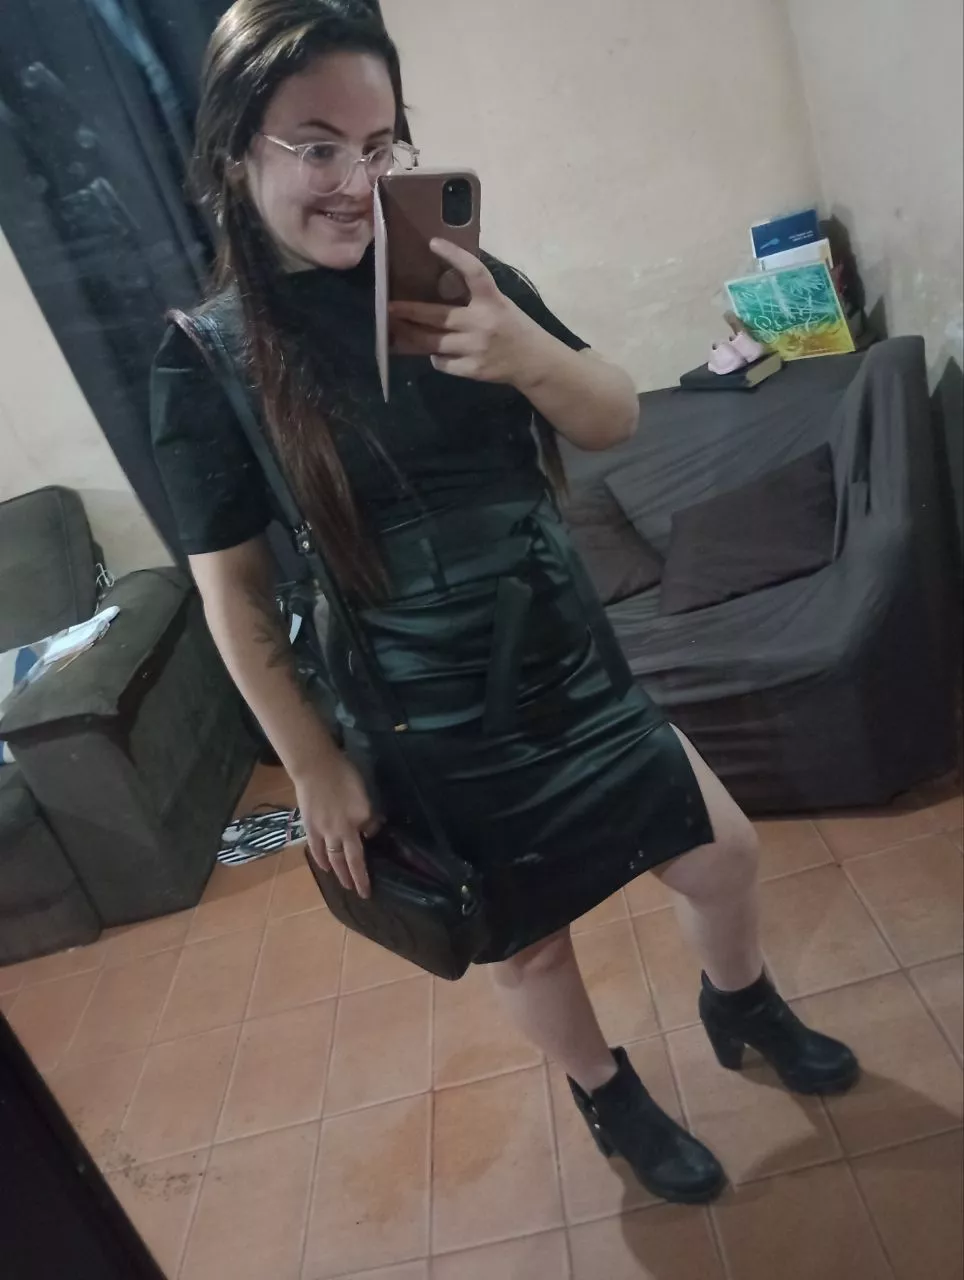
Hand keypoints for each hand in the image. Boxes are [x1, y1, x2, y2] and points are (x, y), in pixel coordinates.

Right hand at [295, 750, 380, 897]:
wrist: (315, 768)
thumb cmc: (344, 775)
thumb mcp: (364, 794)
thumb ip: (368, 815)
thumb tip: (370, 831)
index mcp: (358, 821)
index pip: (365, 848)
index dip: (367, 865)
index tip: (372, 877)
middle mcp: (342, 831)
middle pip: (350, 860)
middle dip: (356, 878)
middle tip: (360, 893)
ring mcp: (324, 831)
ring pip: (333, 857)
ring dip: (340, 873)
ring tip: (345, 884)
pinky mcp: (309, 827)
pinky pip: (316, 849)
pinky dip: (321, 860)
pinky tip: (325, 867)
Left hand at [388, 239, 550, 386]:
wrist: (534, 362)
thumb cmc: (513, 327)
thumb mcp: (499, 304)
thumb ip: (474, 298)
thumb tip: (438, 286)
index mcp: (492, 301)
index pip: (474, 272)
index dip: (454, 255)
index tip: (433, 242)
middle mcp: (483, 322)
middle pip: (438, 316)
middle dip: (410, 311)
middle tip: (389, 307)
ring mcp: (476, 348)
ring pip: (433, 342)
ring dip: (412, 336)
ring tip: (396, 330)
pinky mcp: (473, 369)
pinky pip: (442, 363)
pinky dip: (434, 358)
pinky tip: (432, 353)